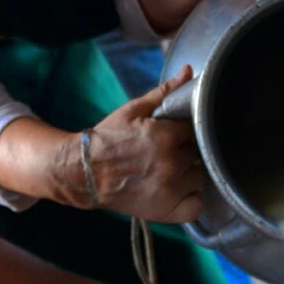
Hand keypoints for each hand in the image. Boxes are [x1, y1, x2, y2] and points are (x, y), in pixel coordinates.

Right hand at [80, 67, 206, 222]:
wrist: (85, 172)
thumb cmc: (108, 139)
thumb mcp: (134, 110)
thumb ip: (166, 93)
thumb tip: (189, 72)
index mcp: (166, 137)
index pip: (197, 130)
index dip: (188, 131)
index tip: (179, 134)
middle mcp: (172, 164)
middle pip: (199, 154)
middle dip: (187, 150)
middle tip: (171, 151)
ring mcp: (170, 190)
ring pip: (199, 177)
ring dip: (190, 173)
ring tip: (172, 170)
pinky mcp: (165, 210)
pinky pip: (196, 206)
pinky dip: (191, 199)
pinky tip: (179, 190)